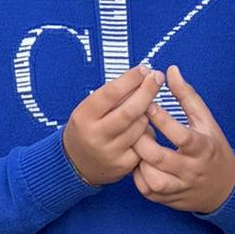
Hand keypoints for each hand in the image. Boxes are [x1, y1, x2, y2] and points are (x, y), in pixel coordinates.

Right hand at [63, 66, 163, 186]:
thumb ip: (113, 95)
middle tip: (157, 77)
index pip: (110, 93)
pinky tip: (141, 131)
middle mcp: (96, 135)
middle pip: (130, 110)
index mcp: (84, 116)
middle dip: (147, 91)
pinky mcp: (124, 165)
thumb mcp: (91, 108)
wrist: (77, 164)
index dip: (130, 79)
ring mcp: (110, 152)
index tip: (145, 69)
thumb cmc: (89, 126)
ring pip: (141, 125)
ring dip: (147, 113)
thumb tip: (145, 76)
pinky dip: (147, 133)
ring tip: (141, 109)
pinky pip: (145, 143)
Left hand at [132, 66, 234, 212]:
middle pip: (161, 158)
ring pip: (153, 180)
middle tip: (134, 127)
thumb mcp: (206, 120)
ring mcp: (181, 187)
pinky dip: (139, 178)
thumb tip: (171, 70)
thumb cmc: (213, 148)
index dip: (162, 120)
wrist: (226, 187)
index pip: (181, 135)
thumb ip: (187, 96)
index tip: (148, 104)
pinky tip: (139, 163)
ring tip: (137, 147)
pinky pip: (148, 191)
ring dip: (140, 163)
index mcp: (203, 147)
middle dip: (142, 141)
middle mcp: (192, 169)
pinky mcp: (170, 199)